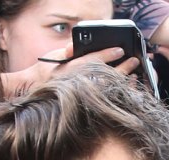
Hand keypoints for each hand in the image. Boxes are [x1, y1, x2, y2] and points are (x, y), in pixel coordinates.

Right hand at [13, 44, 139, 94]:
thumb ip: (67, 50)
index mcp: (71, 70)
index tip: (121, 49)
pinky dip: (115, 95)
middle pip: (104, 75)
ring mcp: (81, 96)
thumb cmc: (44, 72)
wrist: (33, 91)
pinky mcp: (83, 105)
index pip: (93, 60)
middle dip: (122, 68)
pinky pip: (103, 100)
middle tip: (135, 61)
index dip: (108, 54)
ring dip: (122, 82)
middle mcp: (77, 83)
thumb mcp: (54, 56)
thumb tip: (74, 47)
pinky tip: (123, 92)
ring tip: (134, 76)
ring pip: (106, 89)